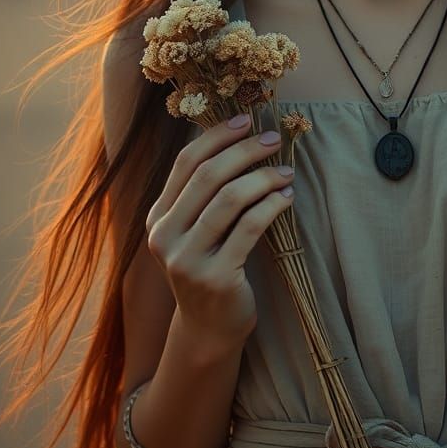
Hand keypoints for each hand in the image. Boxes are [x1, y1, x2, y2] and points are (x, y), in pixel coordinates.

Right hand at [145, 118, 294, 356]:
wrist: (209, 328)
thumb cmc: (211, 266)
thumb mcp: (196, 230)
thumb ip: (206, 193)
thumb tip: (240, 137)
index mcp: (158, 217)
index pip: (185, 163)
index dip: (217, 136)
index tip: (246, 119)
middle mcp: (165, 236)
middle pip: (208, 176)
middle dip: (245, 151)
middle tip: (273, 140)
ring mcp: (187, 259)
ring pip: (231, 199)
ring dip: (264, 178)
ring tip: (286, 172)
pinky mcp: (216, 278)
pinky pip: (250, 227)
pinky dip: (273, 205)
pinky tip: (288, 197)